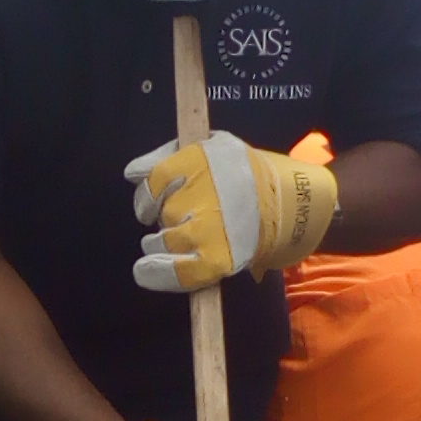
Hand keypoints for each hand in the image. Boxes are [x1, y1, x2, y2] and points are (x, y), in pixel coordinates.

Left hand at [124, 133, 339, 293]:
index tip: (148, 205)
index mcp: (201, 161)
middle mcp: (204, 194)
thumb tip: (133, 173)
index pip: (153, 179)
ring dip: (162, 243)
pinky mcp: (216, 260)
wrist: (287, 204)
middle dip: (164, 218)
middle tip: (182, 218)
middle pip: (161, 213)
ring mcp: (210, 230)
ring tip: (181, 237)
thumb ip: (168, 155)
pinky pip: (177, 272)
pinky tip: (144, 272)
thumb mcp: (211, 147)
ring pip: (163, 241)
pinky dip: (157, 273)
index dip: (146, 196)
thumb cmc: (241, 174)